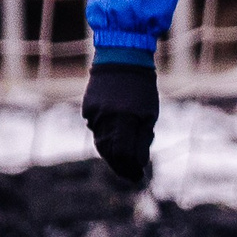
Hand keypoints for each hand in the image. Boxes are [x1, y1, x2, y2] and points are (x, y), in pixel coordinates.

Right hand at [82, 61, 158, 185]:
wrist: (122, 59)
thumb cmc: (141, 89)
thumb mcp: (149, 114)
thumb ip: (143, 140)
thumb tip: (139, 164)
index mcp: (128, 118)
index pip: (125, 153)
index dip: (130, 168)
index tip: (138, 177)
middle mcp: (108, 117)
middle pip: (110, 152)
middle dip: (121, 166)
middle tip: (132, 175)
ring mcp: (94, 113)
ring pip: (101, 142)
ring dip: (113, 154)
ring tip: (126, 160)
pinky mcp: (87, 108)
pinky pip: (96, 128)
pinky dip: (106, 134)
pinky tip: (115, 131)